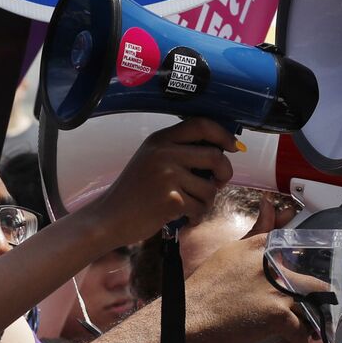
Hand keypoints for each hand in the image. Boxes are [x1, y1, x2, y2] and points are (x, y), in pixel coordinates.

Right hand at [86, 118, 235, 246]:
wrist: (109, 218)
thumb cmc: (134, 192)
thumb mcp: (150, 159)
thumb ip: (177, 151)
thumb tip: (220, 150)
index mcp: (159, 140)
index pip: (201, 124)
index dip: (223, 134)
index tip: (232, 146)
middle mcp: (163, 153)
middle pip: (215, 156)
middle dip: (225, 173)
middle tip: (219, 183)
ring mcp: (167, 176)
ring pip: (210, 187)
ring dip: (206, 201)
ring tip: (189, 206)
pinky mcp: (171, 200)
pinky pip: (201, 207)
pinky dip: (196, 216)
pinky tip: (182, 217)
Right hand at [181, 233, 310, 342]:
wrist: (190, 316)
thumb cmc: (204, 287)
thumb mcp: (228, 252)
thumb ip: (254, 233)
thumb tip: (269, 203)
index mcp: (260, 247)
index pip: (297, 250)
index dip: (305, 268)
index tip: (304, 282)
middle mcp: (273, 266)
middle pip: (311, 281)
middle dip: (315, 300)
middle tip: (310, 312)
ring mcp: (278, 290)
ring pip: (312, 306)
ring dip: (311, 322)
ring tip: (306, 331)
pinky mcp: (278, 315)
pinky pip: (301, 331)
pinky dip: (300, 342)